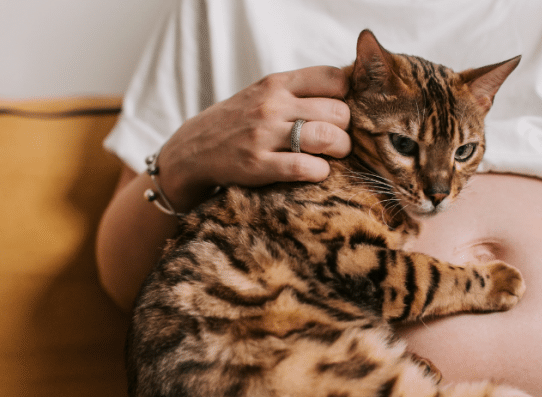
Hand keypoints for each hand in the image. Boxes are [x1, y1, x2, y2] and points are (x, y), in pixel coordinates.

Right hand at [157, 65, 351, 210]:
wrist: (193, 149)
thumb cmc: (239, 122)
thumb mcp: (263, 94)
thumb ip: (298, 90)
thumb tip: (347, 88)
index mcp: (277, 83)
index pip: (333, 78)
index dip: (347, 97)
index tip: (341, 112)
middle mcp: (271, 105)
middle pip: (338, 111)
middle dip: (346, 129)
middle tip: (339, 140)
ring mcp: (263, 134)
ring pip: (326, 137)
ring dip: (339, 150)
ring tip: (333, 156)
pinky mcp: (256, 165)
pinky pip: (304, 167)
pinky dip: (319, 172)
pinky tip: (317, 172)